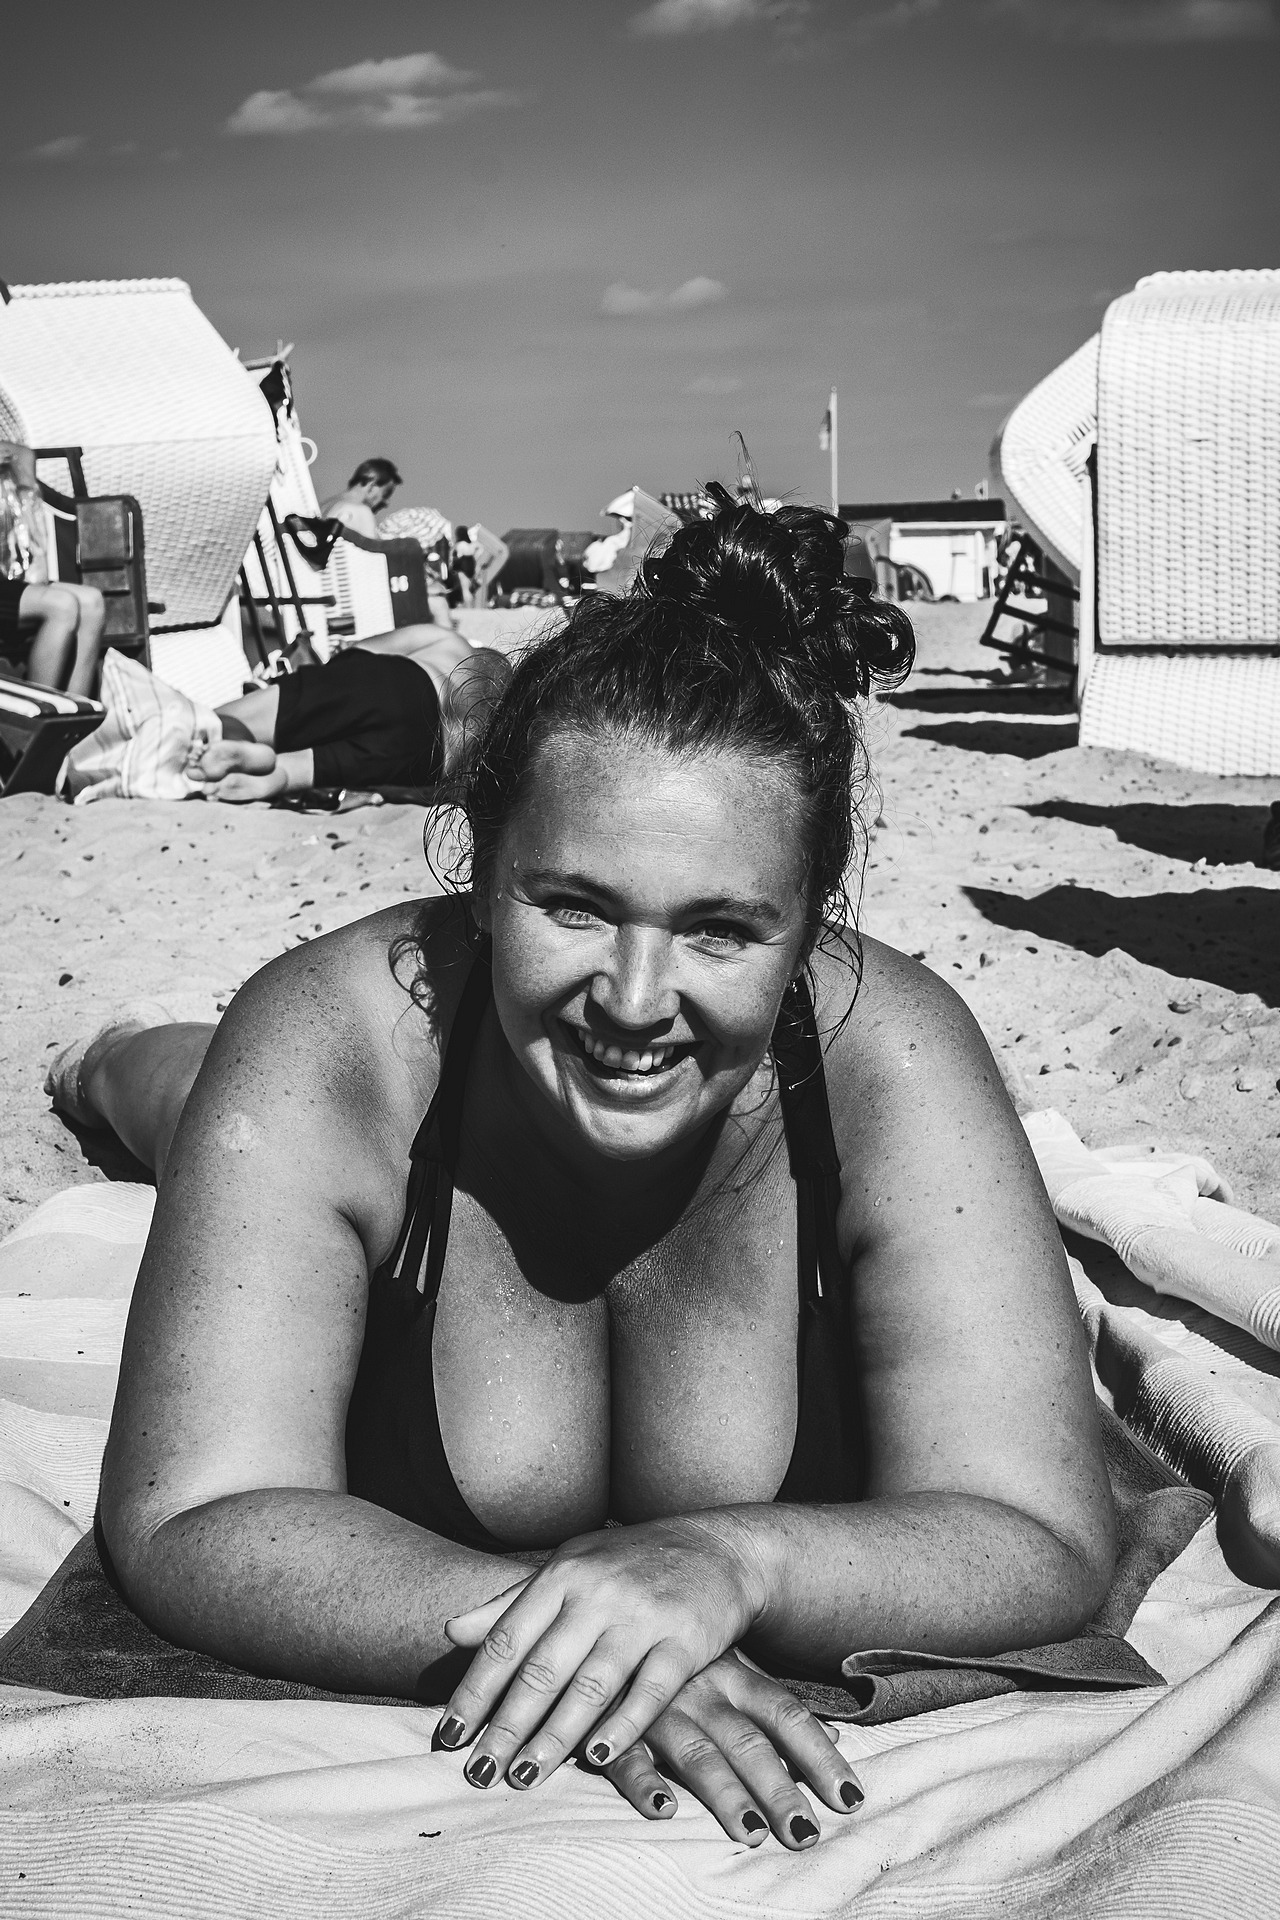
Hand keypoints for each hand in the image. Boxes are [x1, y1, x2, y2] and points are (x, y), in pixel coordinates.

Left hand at [438, 1515, 768, 1791]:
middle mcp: (598, 1592)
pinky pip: (649, 1693)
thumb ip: (513, 1602)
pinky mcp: (686, 1639)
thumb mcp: (570, 1567)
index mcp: (562, 1574)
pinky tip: (595, 1760)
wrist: (717, 1548)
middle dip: (505, 1729)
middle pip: (541, 1671)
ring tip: (524, 1778)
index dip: (473, 1693)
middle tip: (478, 1774)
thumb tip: (452, 1631)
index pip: (505, 1641)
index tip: (447, 1738)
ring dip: (554, 1739)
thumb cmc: (630, 1564)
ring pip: (590, 1687)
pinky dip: (621, 1728)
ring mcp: (643, 1615)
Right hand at [605, 1652, 863, 1848]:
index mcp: (734, 1676)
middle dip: (779, 1789)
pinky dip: (644, 1782)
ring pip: (697, 1753)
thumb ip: (775, 1704)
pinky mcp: (612, 1726)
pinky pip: (627, 1756)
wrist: (610, 1609)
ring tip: (753, 1832)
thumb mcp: (732, 1665)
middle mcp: (702, 1691)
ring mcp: (658, 1709)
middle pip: (748, 1743)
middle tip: (805, 1833)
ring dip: (725, 1794)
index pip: (787, 1717)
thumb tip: (836, 1734)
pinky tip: (662, 1810)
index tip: (850, 1798)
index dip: (819, 1757)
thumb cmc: (682, 1652)